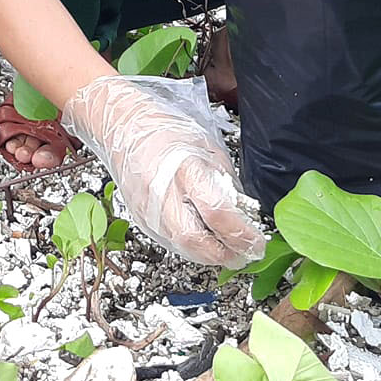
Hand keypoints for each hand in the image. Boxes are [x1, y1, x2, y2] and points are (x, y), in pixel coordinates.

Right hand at [60, 75, 266, 266]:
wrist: (122, 125)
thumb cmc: (165, 129)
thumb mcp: (207, 148)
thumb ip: (225, 182)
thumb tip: (243, 213)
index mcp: (183, 168)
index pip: (217, 214)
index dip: (242, 234)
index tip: (258, 241)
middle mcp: (161, 193)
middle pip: (196, 240)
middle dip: (226, 254)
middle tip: (245, 254)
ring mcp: (147, 208)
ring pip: (182, 247)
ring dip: (210, 255)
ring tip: (229, 250)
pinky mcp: (140, 218)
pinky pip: (170, 242)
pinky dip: (192, 247)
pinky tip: (205, 241)